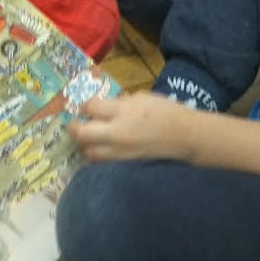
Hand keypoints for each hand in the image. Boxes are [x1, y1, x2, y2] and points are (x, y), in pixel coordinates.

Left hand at [74, 91, 203, 163]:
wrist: (186, 136)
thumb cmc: (167, 111)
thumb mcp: (143, 97)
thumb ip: (121, 102)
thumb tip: (105, 105)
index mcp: (123, 111)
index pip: (90, 107)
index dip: (83, 104)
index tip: (83, 105)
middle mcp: (117, 132)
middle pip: (83, 133)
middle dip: (74, 127)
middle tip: (74, 124)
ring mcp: (120, 151)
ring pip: (89, 151)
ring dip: (84, 144)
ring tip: (88, 138)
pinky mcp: (125, 163)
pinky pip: (102, 162)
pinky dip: (96, 156)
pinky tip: (100, 150)